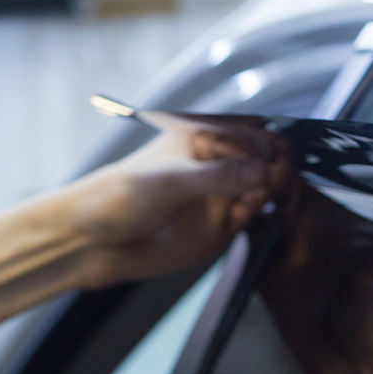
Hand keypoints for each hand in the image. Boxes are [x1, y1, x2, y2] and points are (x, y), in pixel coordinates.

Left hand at [65, 119, 282, 286]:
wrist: (93, 241)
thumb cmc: (117, 197)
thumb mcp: (169, 182)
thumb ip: (217, 177)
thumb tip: (261, 171)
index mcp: (201, 138)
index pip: (251, 132)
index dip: (271, 143)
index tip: (279, 157)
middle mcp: (216, 166)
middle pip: (264, 160)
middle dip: (278, 168)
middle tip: (278, 180)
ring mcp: (220, 197)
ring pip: (263, 189)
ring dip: (275, 192)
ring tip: (267, 196)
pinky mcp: (221, 228)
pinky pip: (253, 218)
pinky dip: (264, 216)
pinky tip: (259, 214)